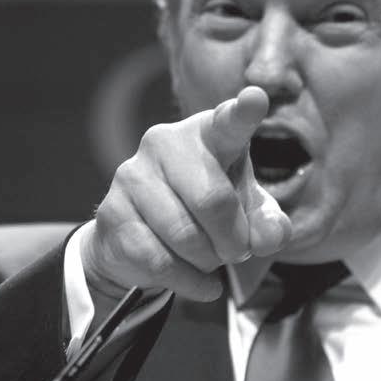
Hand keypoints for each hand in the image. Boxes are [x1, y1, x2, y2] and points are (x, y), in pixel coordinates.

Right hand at [81, 85, 291, 301]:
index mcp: (207, 133)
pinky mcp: (112, 212)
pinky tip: (195, 280)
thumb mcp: (247, 216)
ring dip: (207, 261)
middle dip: (232, 240)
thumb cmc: (206, 214)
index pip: (228, 122)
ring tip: (208, 258)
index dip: (244, 113)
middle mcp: (166, 142)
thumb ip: (268, 225)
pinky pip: (159, 260)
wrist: (138, 239)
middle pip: (214, 200)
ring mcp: (133, 174)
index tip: (256, 99)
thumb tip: (266, 238)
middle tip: (235, 251)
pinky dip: (187, 281)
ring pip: (185, 236)